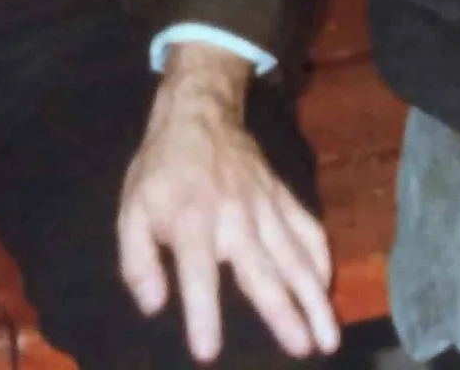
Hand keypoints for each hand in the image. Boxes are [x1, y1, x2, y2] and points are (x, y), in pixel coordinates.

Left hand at [117, 44, 338, 361]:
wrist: (199, 114)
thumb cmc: (161, 170)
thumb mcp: (131, 211)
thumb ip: (138, 262)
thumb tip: (154, 307)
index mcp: (192, 223)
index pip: (199, 275)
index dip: (203, 313)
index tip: (209, 352)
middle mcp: (235, 218)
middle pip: (264, 272)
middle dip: (285, 314)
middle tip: (303, 350)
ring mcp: (266, 206)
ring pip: (296, 257)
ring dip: (314, 298)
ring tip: (328, 336)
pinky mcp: (282, 197)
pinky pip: (308, 229)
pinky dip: (321, 259)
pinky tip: (327, 289)